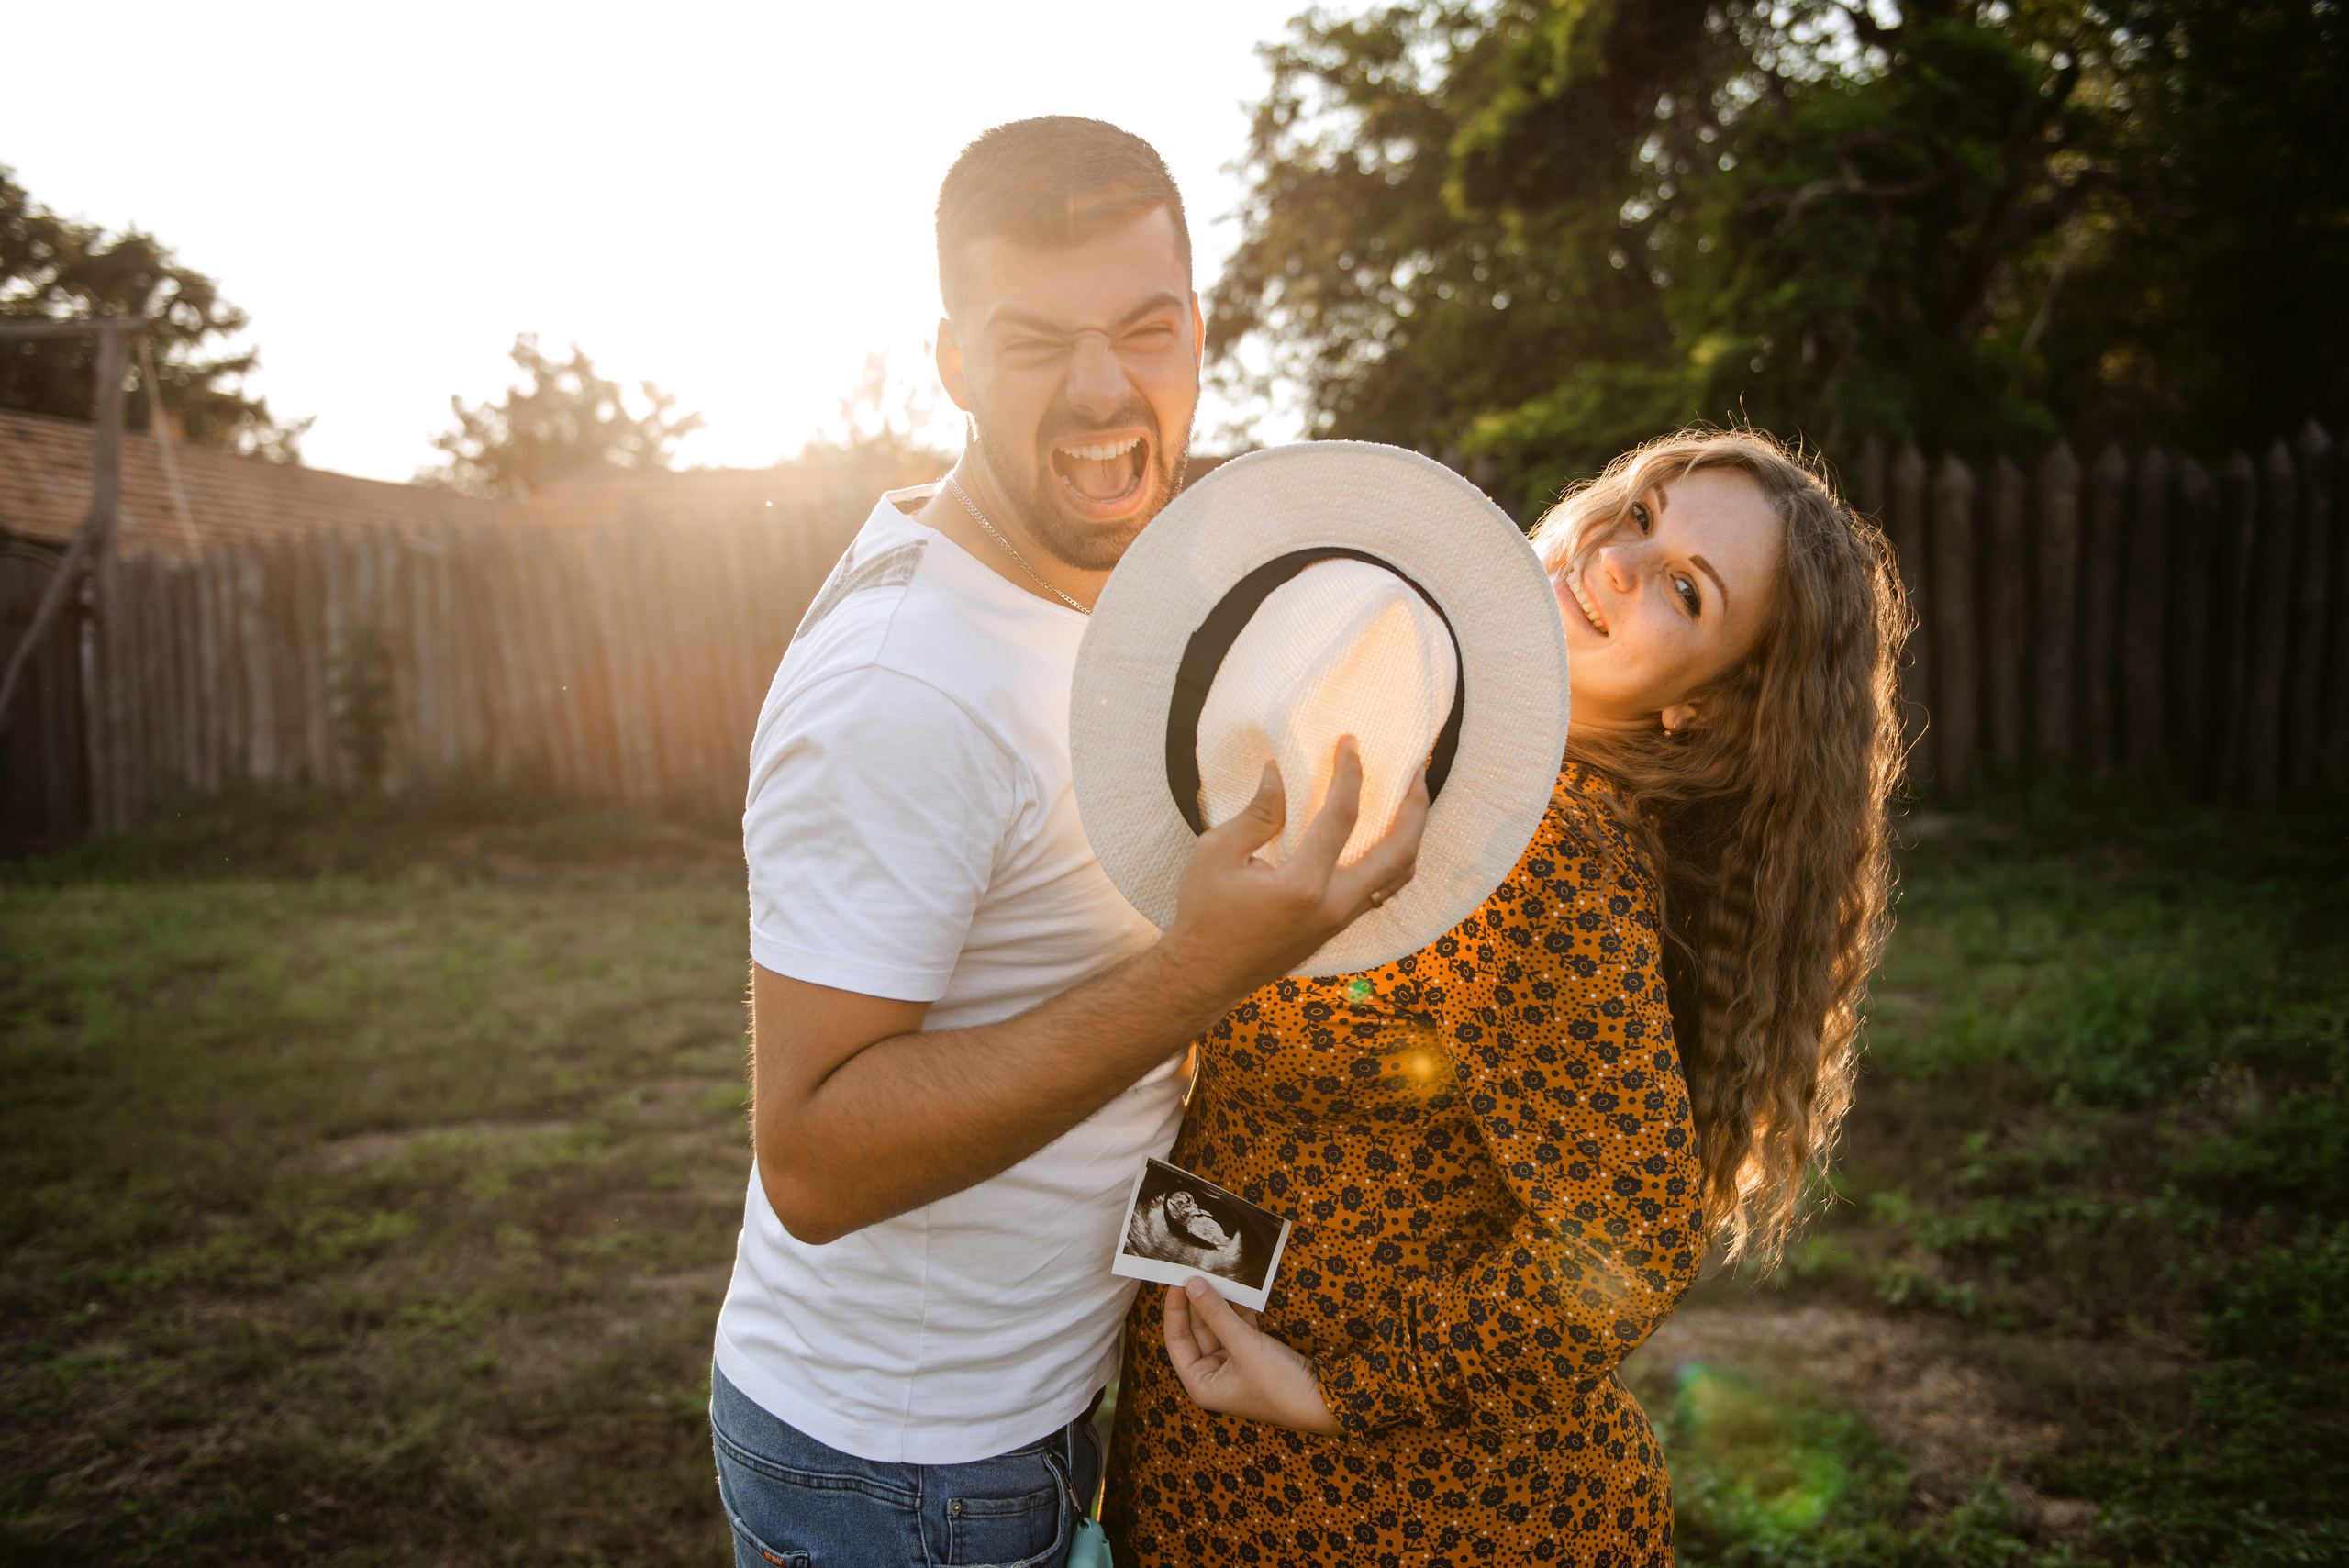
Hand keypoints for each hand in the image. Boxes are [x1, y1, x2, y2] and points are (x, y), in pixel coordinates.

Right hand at [1160, 737, 1426, 999]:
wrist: (1206, 975)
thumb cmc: (1204, 914)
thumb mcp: (1216, 853)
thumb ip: (1256, 813)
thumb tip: (1277, 772)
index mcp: (1303, 885)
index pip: (1342, 817)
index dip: (1351, 774)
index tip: (1350, 743)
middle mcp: (1333, 906)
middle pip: (1400, 852)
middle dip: (1415, 807)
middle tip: (1418, 772)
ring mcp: (1340, 921)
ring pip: (1399, 877)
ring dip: (1412, 835)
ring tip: (1413, 801)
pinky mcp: (1337, 928)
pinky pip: (1383, 890)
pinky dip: (1394, 860)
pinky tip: (1388, 837)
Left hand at [1162, 1277, 1342, 1435]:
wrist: (1324, 1402)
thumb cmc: (1280, 1385)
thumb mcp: (1244, 1345)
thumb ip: (1216, 1314)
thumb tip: (1192, 1285)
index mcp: (1201, 1384)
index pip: (1176, 1341)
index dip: (1175, 1310)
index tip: (1178, 1282)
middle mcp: (1213, 1377)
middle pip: (1196, 1332)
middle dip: (1197, 1303)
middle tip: (1196, 1272)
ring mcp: (1234, 1367)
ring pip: (1218, 1328)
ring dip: (1218, 1304)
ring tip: (1215, 1275)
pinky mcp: (1253, 1357)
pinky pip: (1237, 1329)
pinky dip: (1238, 1311)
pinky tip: (1238, 1290)